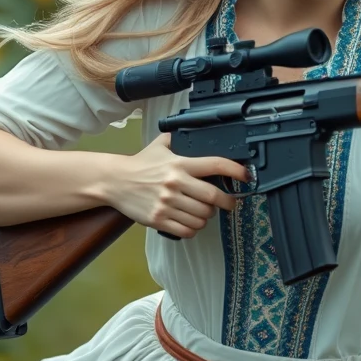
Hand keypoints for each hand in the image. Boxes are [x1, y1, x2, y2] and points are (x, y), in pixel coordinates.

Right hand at [106, 132, 249, 237]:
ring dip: (207, 216)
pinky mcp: (159, 219)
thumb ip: (179, 139)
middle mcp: (175, 183)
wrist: (114, 181)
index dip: (235, 171)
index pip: (214, 165)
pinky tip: (191, 222)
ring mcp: (167, 203)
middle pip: (213, 198)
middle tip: (230, 203)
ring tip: (204, 212)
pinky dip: (194, 228)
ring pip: (202, 217)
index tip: (246, 176)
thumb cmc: (140, 164)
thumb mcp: (160, 145)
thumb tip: (196, 131)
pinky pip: (187, 229)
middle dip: (227, 202)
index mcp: (179, 164)